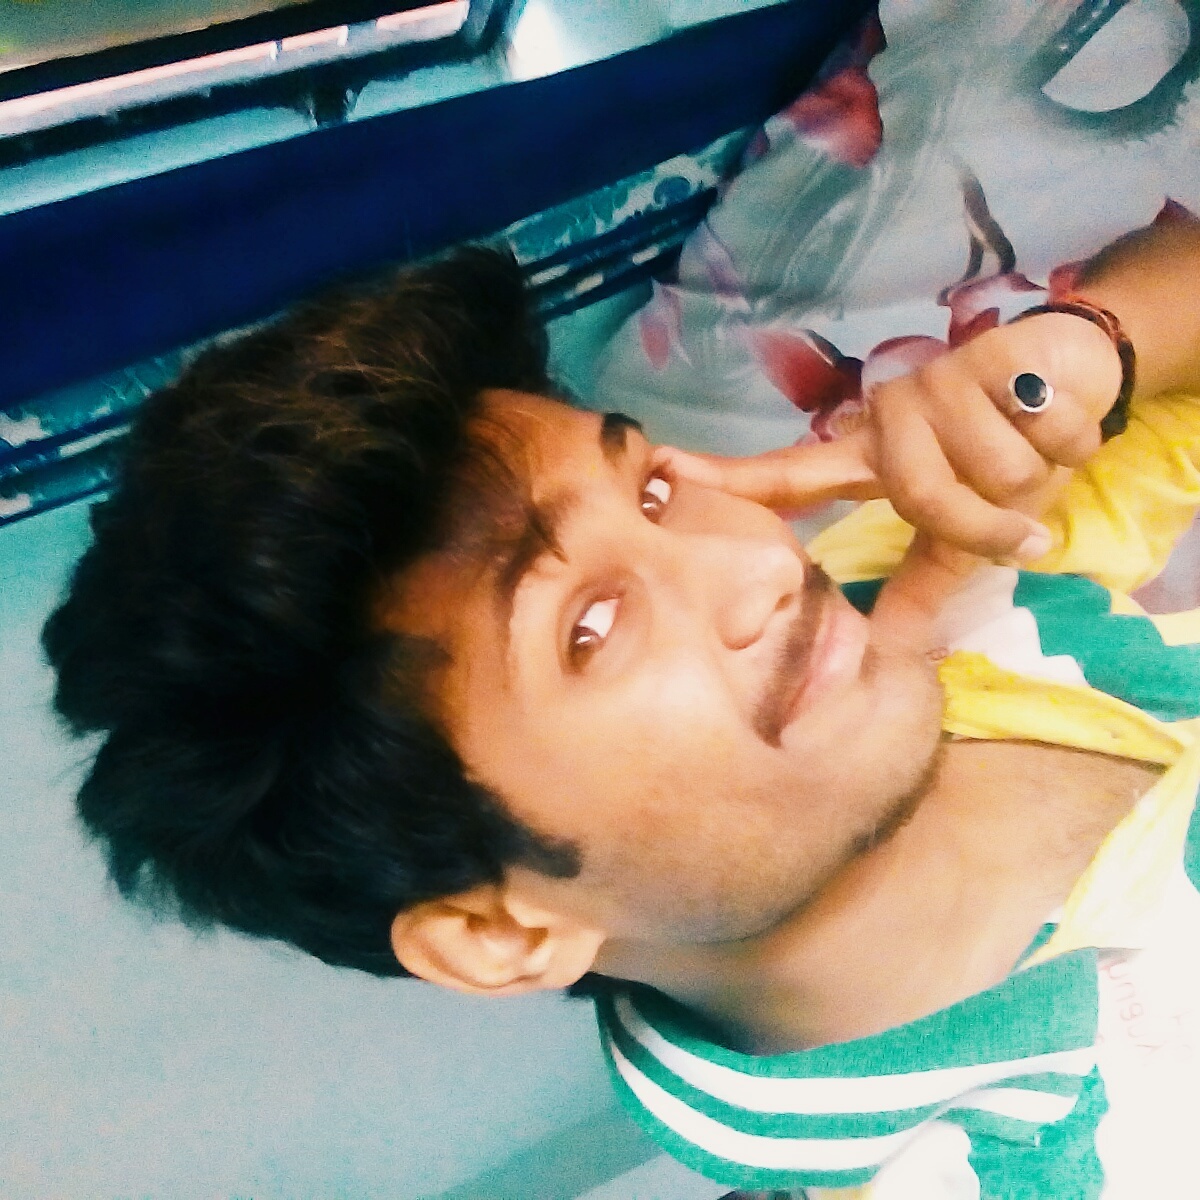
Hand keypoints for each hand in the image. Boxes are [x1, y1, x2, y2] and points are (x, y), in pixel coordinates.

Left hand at [658, 311, 1122, 560]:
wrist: (1076, 375)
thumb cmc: (1007, 450)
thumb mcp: (961, 523)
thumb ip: (924, 576)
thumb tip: (891, 650)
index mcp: (871, 453)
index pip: (790, 474)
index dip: (727, 481)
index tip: (659, 473)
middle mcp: (888, 413)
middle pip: (920, 494)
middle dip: (981, 516)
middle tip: (1015, 511)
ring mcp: (934, 382)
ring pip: (986, 469)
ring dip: (1030, 479)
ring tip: (1035, 453)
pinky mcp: (991, 358)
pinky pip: (1037, 436)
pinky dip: (1066, 444)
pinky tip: (1057, 418)